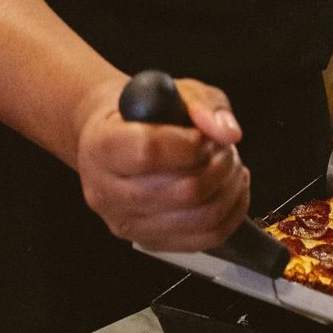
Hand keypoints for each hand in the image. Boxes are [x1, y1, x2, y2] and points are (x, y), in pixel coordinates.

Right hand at [74, 76, 249, 251]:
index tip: (203, 135)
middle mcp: (106, 191)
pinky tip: (231, 188)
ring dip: (229, 189)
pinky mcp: (148, 242)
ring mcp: (126, 223)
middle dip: (220, 166)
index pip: (149, 152)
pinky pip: (205, 239)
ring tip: (229, 165)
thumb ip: (203, 104)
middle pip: (182, 192)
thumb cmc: (144, 112)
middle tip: (224, 148)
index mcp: (101, 145)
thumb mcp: (174, 90)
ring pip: (199, 219)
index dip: (190, 144)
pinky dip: (231, 213)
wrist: (115, 136)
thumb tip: (226, 132)